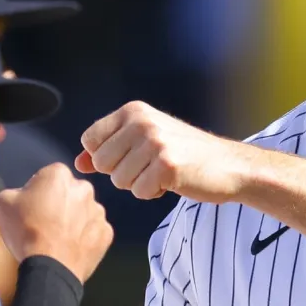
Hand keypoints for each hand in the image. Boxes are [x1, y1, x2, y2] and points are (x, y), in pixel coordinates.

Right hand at [0, 163, 112, 281]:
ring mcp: (98, 212)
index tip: (30, 208)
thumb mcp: (3, 203)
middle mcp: (84, 188)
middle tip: (43, 224)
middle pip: (68, 193)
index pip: (46, 177)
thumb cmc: (25, 232)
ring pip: (83, 212)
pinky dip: (84, 239)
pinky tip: (69, 249)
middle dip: (58, 204)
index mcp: (58, 174)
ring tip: (55, 240)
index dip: (36, 192)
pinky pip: (93, 232)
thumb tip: (20, 196)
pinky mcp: (106, 233)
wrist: (49, 267)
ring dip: (72, 221)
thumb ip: (14, 192)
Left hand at [78, 102, 256, 201]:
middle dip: (122, 173)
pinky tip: (172, 181)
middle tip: (150, 166)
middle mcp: (141, 122)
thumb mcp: (143, 143)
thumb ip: (109, 150)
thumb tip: (78, 163)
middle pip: (101, 163)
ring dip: (139, 184)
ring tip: (163, 172)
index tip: (132, 156)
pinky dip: (154, 193)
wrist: (228, 165)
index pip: (90, 140)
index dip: (106, 157)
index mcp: (133, 111)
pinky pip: (140, 192)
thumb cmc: (184, 154)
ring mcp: (155, 142)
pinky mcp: (167, 165)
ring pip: (119, 180)